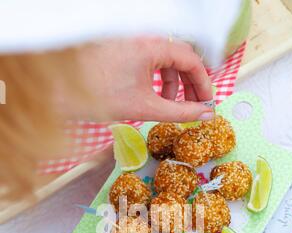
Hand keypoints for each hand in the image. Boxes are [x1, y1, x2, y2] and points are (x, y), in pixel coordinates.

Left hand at [76, 37, 213, 122]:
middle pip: (180, 58)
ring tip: (172, 106)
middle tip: (196, 107)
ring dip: (174, 84)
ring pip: (166, 60)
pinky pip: (151, 61)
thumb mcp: (147, 108)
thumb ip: (180, 112)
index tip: (208, 102)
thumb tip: (205, 114)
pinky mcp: (125, 51)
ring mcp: (134, 44)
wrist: (63, 93)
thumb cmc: (101, 98)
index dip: (203, 83)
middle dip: (190, 85)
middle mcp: (145, 39)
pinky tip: (156, 97)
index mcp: (152, 46)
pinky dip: (158, 79)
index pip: (191, 59)